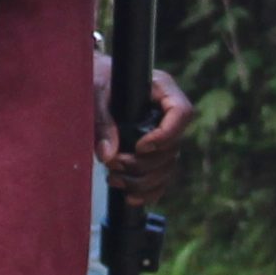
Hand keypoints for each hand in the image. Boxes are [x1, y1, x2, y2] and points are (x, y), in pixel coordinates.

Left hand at [100, 71, 194, 201]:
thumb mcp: (96, 93)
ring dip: (142, 181)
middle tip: (113, 164)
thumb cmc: (97, 78)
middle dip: (143, 164)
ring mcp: (164, 136)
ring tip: (113, 178)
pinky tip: (128, 196)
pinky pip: (162, 180)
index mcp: (162, 89)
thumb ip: (103, 121)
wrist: (93, 79)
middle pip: (173, 148)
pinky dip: (148, 193)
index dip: (165, 136)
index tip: (139, 147)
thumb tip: (107, 155)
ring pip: (168, 168)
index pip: (182, 113)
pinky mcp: (154, 154)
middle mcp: (168, 113)